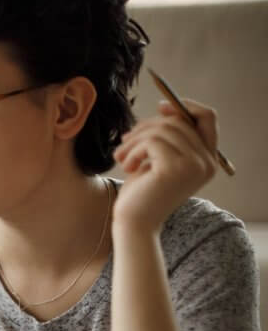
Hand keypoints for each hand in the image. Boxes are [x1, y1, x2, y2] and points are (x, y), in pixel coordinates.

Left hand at [112, 98, 219, 233]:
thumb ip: (167, 136)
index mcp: (207, 160)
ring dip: (135, 140)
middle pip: (178, 122)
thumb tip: (168, 107)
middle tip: (125, 142)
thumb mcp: (157, 159)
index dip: (184, 107)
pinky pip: (151, 141)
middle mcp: (206, 162)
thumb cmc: (142, 193)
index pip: (207, 118)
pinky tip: (126, 166)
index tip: (161, 107)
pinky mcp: (175, 168)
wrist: (133, 223)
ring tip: (121, 157)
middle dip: (146, 127)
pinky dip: (133, 150)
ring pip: (162, 129)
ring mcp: (194, 165)